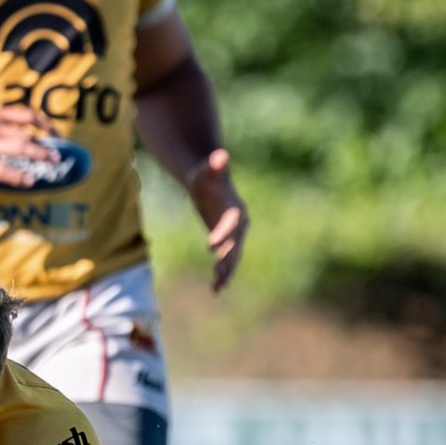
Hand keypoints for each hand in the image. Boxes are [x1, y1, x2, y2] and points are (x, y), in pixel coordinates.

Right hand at [0, 106, 53, 187]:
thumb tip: (16, 130)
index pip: (26, 115)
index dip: (44, 124)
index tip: (54, 132)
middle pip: (26, 135)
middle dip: (45, 147)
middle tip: (57, 156)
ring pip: (19, 150)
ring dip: (38, 159)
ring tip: (49, 167)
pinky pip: (2, 171)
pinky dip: (19, 177)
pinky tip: (28, 181)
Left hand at [187, 149, 248, 291]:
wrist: (209, 183)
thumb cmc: (206, 176)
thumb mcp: (207, 171)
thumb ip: (214, 166)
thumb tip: (220, 155)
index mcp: (236, 210)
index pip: (231, 224)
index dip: (222, 234)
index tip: (210, 246)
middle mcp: (239, 225)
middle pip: (235, 245)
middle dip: (227, 259)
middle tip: (218, 273)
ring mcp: (233, 236)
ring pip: (232, 258)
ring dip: (225, 272)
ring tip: (217, 288)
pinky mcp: (226, 243)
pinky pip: (225, 261)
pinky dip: (221, 274)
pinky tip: (215, 289)